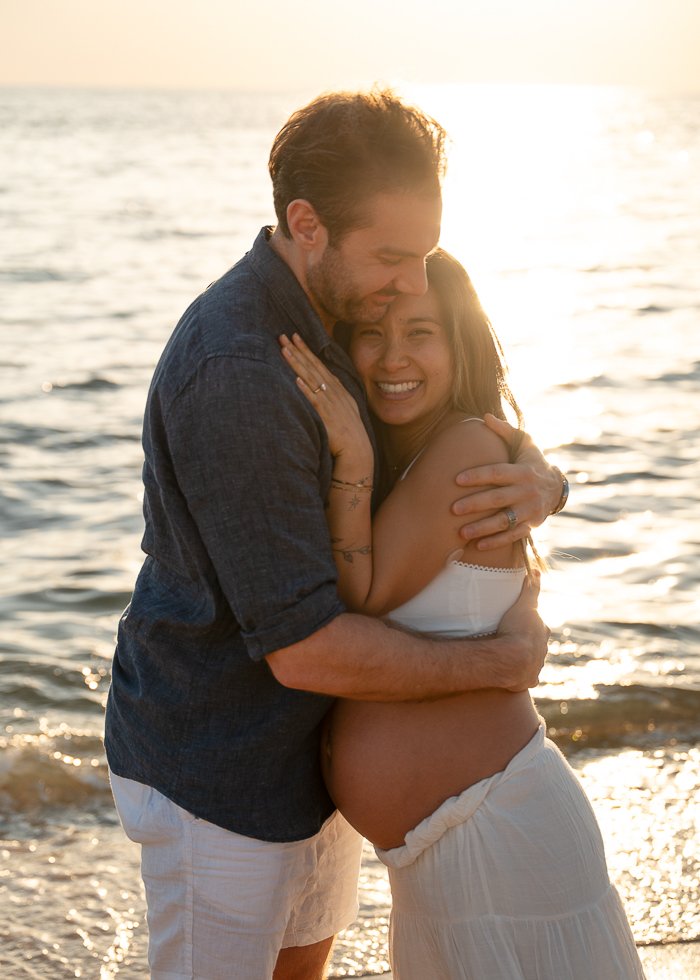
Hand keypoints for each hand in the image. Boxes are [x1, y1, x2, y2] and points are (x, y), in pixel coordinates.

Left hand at [279, 332, 372, 471]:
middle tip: (284, 336)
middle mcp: (333, 391)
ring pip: (310, 378)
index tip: (296, 338)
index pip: (319, 364)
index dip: (307, 350)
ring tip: (285, 350)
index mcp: (338, 389)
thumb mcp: (345, 408)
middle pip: (313, 366)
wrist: (357, 449)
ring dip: (298, 363)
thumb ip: (335, 396)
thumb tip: (324, 386)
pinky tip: (296, 379)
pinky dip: (306, 389)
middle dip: (298, 350)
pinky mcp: (326, 415)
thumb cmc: (349, 432)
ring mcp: (330, 402)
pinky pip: (314, 399)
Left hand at [452, 414, 563, 550]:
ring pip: (504, 521)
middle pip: (498, 499)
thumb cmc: (532, 461)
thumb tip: (485, 416)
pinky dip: (496, 542)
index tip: (456, 479)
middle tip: (453, 509)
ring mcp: (529, 510)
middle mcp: (527, 491)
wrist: (557, 486)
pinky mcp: (530, 525)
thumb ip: (505, 431)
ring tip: (461, 533)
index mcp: (523, 471)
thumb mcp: (524, 442)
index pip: (497, 473)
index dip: (478, 476)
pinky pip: (512, 536)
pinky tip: (477, 546)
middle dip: (475, 505)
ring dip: (482, 528)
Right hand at [495, 572, 548, 690]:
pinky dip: (521, 676)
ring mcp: (537, 666)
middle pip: (537, 645)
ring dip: (524, 659)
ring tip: (509, 656)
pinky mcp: (529, 681)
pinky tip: (511, 675)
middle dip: (529, 643)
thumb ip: (531, 588)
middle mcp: (543, 650)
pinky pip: (526, 678)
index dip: (531, 624)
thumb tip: (537, 570)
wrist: (512, 659)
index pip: (539, 626)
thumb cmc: (517, 630)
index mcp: (542, 632)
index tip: (520, 623)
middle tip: (512, 640)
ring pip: (533, 661)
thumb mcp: (524, 604)